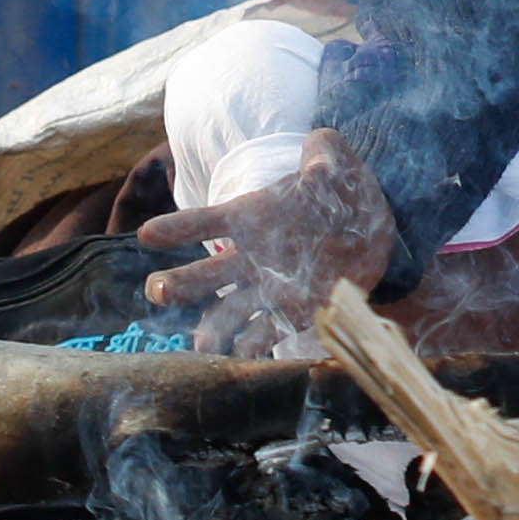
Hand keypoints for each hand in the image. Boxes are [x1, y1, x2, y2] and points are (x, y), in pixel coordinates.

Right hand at [136, 130, 396, 353]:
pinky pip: (266, 336)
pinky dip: (255, 351)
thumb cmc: (341, 190)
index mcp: (250, 218)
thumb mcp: (335, 162)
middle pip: (205, 275)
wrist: (372, 230)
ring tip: (203, 348)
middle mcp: (250, 258)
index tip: (146, 235)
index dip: (177, 228)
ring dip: (214, 331)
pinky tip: (243, 367)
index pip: (205, 222)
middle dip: (179, 284)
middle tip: (158, 291)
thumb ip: (324, 152)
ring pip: (229, 313)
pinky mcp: (293, 314)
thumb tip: (319, 158)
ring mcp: (268, 290)